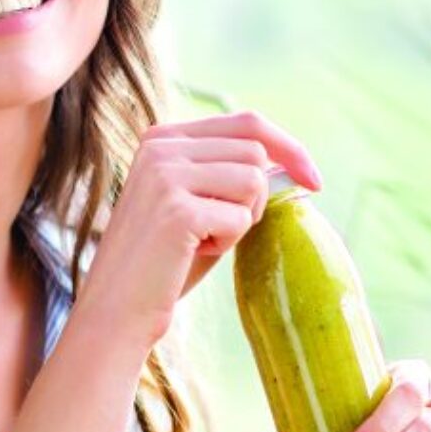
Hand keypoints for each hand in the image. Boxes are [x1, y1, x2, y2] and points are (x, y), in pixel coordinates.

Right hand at [83, 110, 320, 349]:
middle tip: (224, 230)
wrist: (117, 308)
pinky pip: (240, 217)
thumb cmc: (162, 263)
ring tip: (204, 239)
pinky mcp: (176, 209)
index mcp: (161, 137)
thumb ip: (228, 173)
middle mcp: (159, 147)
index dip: (289, 148)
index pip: (247, 123)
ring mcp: (165, 175)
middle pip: (254, 151)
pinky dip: (228, 242)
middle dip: (257, 197)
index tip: (314, 179)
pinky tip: (192, 253)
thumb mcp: (194, 203)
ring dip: (241, 219)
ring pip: (253, 180)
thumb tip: (290, 164)